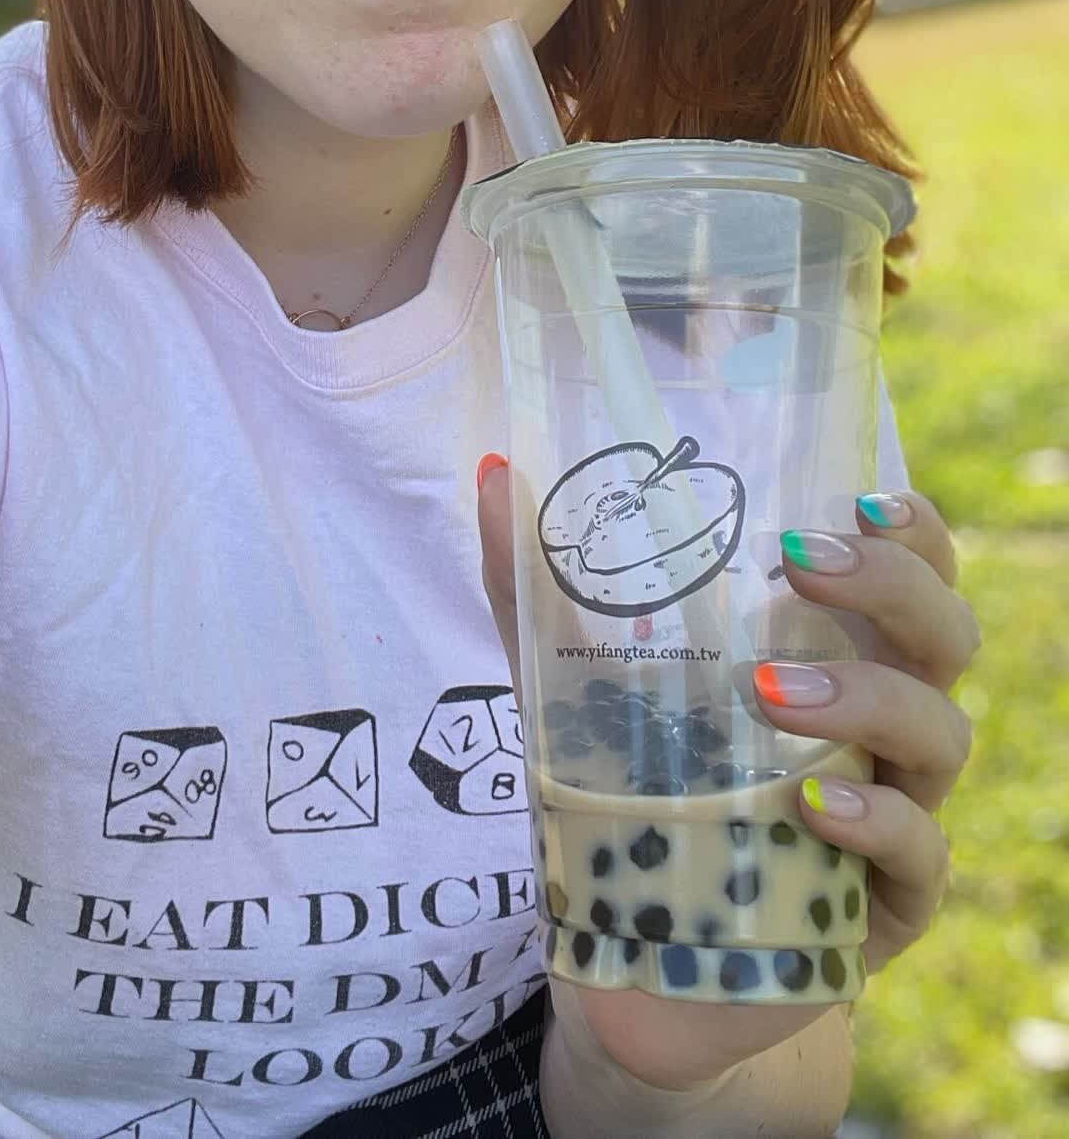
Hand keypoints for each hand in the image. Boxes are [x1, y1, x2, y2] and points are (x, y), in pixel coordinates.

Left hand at [475, 454, 981, 1091]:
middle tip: (801, 564)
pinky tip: (810, 803)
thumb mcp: (572, 687)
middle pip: (944, 635)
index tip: (853, 499)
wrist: (626, 959)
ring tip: (770, 692)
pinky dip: (876, 820)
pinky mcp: (882, 908)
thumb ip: (535, 587)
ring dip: (867, 697)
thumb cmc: (628, 796)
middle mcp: (878, 724)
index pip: (910, 572)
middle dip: (892, 585)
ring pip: (941, 733)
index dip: (908, 530)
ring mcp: (890, 813)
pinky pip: (920, 854)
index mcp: (828, 653)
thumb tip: (489, 475)